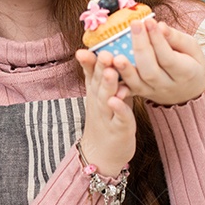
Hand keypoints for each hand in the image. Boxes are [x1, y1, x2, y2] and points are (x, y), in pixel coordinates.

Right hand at [74, 48, 135, 176]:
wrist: (102, 154)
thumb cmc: (106, 120)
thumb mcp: (102, 95)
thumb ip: (105, 76)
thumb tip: (112, 50)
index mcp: (95, 92)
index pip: (90, 73)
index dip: (88, 61)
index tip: (84, 49)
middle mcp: (98, 102)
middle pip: (97, 82)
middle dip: (100, 67)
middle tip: (104, 53)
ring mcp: (107, 115)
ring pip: (106, 98)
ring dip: (108, 85)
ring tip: (109, 71)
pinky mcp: (119, 129)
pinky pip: (120, 118)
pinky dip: (119, 109)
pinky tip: (118, 100)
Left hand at [111, 16, 204, 105]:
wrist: (188, 92)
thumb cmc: (190, 64)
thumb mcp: (192, 48)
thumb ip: (176, 38)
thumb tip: (160, 26)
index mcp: (186, 73)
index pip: (168, 57)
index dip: (158, 40)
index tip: (149, 21)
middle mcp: (168, 85)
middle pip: (151, 70)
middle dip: (141, 47)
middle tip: (134, 24)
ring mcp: (153, 91)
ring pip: (137, 83)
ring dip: (125, 69)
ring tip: (115, 53)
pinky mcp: (140, 93)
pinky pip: (127, 90)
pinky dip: (117, 84)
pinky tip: (107, 72)